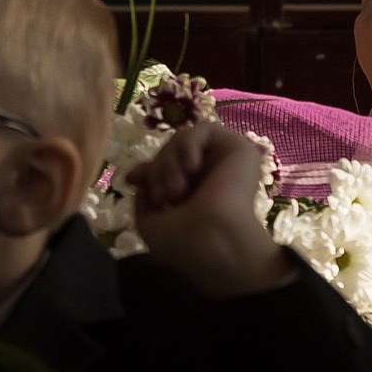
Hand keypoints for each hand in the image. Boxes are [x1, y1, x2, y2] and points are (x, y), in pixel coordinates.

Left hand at [126, 121, 294, 298]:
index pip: (165, 167)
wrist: (217, 241)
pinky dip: (189, 144)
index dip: (147, 169)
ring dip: (170, 161)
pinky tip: (191, 166)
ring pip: (183, 140)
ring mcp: (223, 161)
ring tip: (177, 189)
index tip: (133, 179)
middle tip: (165, 196)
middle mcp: (209, 175)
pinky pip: (204, 130)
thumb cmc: (186, 242)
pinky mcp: (237, 148)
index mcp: (193, 193)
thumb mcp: (151, 224)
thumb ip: (143, 199)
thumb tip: (138, 178)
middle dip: (158, 170)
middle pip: (169, 152)